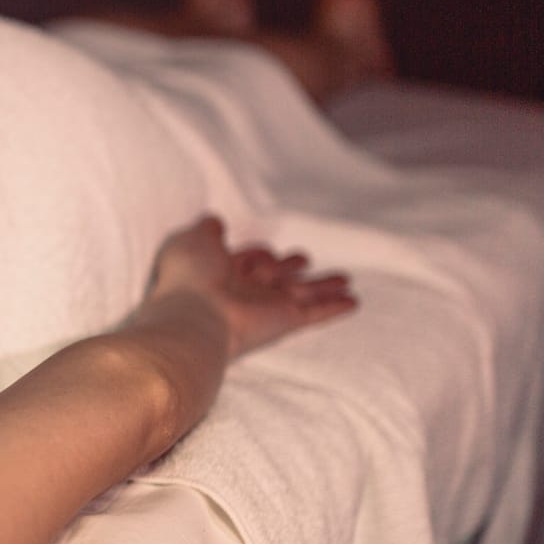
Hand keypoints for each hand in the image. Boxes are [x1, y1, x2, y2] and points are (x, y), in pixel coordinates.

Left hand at [146, 215, 357, 359]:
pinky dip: (335, 307)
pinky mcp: (285, 321)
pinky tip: (353, 301)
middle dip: (288, 266)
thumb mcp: (193, 240)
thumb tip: (214, 222)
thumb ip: (206, 230)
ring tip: (345, 279)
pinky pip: (315, 313)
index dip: (256, 253)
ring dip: (322, 285)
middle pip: (275, 276)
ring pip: (301, 293)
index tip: (265, 251)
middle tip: (302, 259)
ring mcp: (267, 307)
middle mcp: (245, 291)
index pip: (246, 260)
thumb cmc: (190, 277)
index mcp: (221, 273)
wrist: (195, 315)